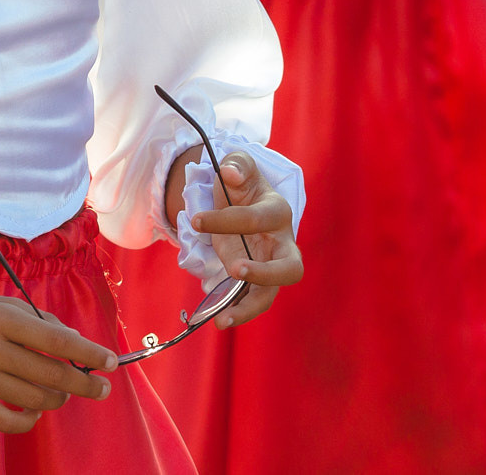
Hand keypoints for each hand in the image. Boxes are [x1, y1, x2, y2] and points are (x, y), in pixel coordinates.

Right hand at [0, 293, 116, 434]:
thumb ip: (36, 320)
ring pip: (34, 400)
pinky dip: (30, 420)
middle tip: (100, 388)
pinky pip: (8, 422)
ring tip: (63, 393)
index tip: (111, 362)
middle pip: (51, 375)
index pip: (55, 339)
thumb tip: (75, 346)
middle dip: (84, 383)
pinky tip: (36, 410)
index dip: (88, 352)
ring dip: (58, 400)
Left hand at [189, 150, 302, 329]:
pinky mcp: (256, 281)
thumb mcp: (239, 167)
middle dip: (265, 273)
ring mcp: (271, 266)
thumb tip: (230, 172)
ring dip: (249, 307)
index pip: (256, 219)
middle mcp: (282, 243)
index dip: (226, 220)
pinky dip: (238, 312)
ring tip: (223, 319)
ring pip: (271, 293)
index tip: (195, 220)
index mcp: (278, 212)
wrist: (242, 201)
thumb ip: (237, 165)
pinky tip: (219, 320)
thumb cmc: (242, 185)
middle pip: (290, 267)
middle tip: (236, 270)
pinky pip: (252, 301)